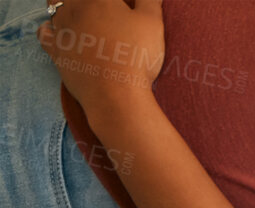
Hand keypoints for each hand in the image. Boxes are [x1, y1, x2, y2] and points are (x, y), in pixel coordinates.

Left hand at [37, 0, 164, 119]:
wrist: (115, 93)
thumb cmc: (135, 55)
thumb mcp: (152, 23)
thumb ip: (149, 1)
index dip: (113, 2)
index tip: (120, 8)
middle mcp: (75, 8)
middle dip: (88, 3)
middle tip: (102, 13)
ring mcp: (62, 28)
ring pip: (56, 6)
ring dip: (66, 7)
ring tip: (82, 16)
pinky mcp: (55, 49)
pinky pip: (44, 32)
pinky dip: (49, 28)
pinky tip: (58, 31)